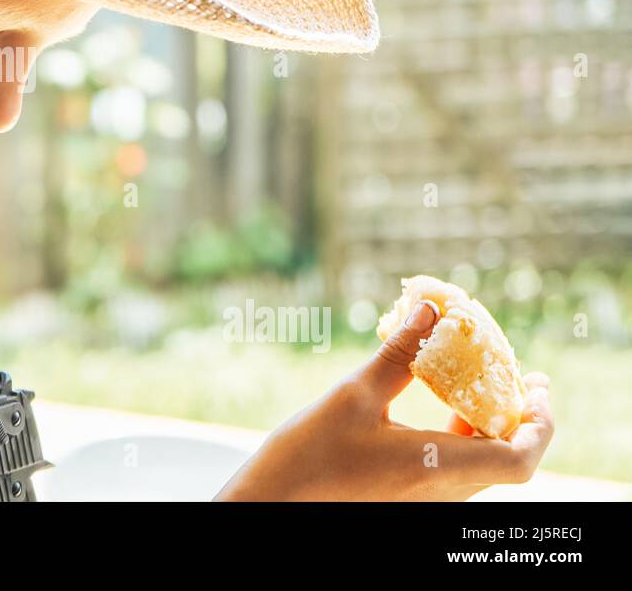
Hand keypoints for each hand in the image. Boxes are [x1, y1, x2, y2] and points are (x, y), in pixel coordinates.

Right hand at [214, 300, 554, 500]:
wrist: (272, 501)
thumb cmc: (309, 453)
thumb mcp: (353, 394)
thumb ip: (398, 355)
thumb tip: (431, 311)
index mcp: (436, 468)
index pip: (519, 458)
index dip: (540, 423)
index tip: (538, 386)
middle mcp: (440, 490)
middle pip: (508, 460)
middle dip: (522, 416)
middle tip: (524, 377)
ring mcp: (426, 498)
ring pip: (483, 464)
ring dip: (494, 425)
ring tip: (486, 384)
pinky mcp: (409, 496)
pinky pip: (457, 467)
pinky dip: (464, 436)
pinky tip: (444, 406)